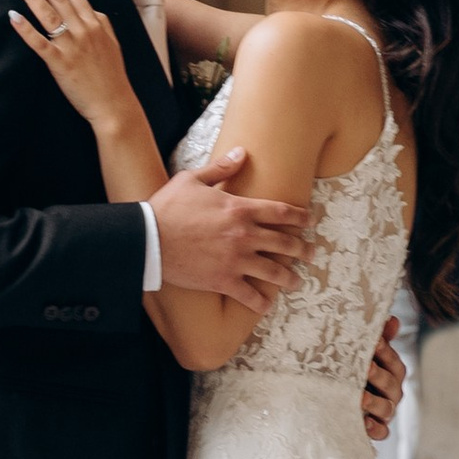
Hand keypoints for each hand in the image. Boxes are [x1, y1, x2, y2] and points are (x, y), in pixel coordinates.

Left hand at [8, 0, 140, 125]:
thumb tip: (89, 9)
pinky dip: (25, 29)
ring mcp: (71, 46)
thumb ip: (100, 22)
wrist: (114, 104)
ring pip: (48, 14)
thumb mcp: (111, 41)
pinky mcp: (60, 63)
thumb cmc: (112, 75)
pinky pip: (39, 43)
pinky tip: (12, 16)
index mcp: (95, 22)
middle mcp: (83, 29)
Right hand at [151, 151, 314, 307]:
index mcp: (240, 208)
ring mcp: (236, 260)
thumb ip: (221, 169)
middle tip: (311, 253)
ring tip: (297, 282)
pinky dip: (261, 303)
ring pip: (274, 272)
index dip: (300, 216)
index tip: (311, 220)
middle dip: (302, 249)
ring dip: (290, 278)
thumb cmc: (168, 206)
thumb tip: (241, 153)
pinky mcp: (223, 281)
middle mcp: (244, 235)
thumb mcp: (193, 179)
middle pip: (285, 243)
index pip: (281, 212)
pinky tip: (266, 305)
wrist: (148, 238)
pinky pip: (250, 296)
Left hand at [361, 325, 406, 443]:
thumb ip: (379, 338)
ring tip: (360, 397)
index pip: (394, 362)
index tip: (374, 341)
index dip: (386, 352)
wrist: (332, 401)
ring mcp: (385, 412)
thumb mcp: (362, 353)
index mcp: (391, 372)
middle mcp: (391, 392)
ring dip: (374, 402)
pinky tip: (364, 422)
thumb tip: (393, 319)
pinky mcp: (376, 429)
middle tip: (365, 367)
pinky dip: (375, 428)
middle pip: (392, 385)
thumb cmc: (351, 370)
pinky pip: (382, 432)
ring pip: (387, 409)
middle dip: (379, 375)